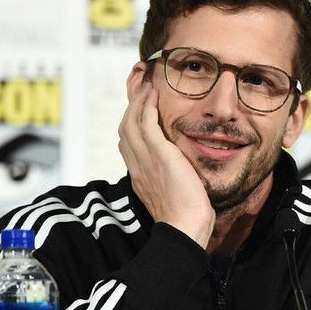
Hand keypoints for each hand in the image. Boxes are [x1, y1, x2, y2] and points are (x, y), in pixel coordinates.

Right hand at [117, 81, 213, 247]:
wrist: (184, 227)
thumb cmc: (185, 217)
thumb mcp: (173, 194)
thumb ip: (171, 180)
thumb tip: (181, 175)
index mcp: (138, 174)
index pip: (128, 141)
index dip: (131, 121)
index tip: (137, 107)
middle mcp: (136, 164)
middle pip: (125, 126)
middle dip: (130, 104)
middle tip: (137, 85)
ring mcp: (144, 159)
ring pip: (131, 121)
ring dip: (137, 99)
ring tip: (145, 82)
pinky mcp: (158, 154)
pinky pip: (146, 123)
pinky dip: (147, 106)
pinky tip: (153, 93)